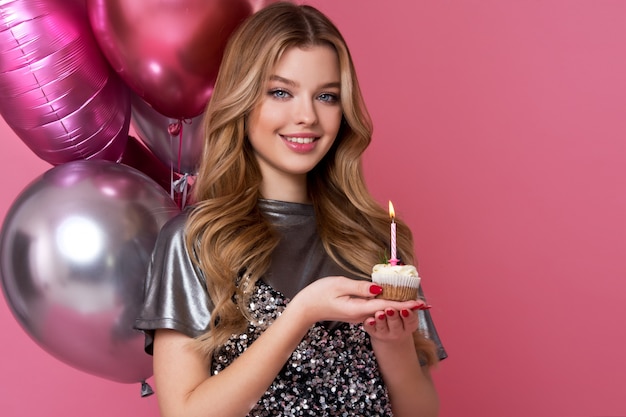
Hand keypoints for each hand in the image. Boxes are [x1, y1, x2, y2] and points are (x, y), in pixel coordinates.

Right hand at [288, 276, 424, 326]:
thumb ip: (360, 287)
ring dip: (397, 306)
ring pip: (381, 311)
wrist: (305, 309)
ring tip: (413, 301)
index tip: (421, 303)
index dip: (405, 305)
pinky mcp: (355, 313)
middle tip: (424, 303)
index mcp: (358, 309)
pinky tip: (392, 301)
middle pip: (387, 311)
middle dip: (405, 307)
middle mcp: (361, 315)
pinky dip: (386, 305)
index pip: (387, 307)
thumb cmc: (319, 294)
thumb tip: (379, 289)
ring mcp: (358, 316)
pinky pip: (374, 310)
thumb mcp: (339, 285)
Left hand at [363, 306, 424, 344]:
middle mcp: (397, 332)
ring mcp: (384, 333)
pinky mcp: (373, 332)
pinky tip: (369, 319)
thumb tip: (421, 303)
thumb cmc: (400, 318)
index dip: (408, 316)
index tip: (404, 309)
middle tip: (389, 309)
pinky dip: (370, 324)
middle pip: (396, 325)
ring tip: (379, 313)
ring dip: (381, 320)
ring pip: (383, 327)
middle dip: (393, 317)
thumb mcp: (408, 314)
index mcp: (408, 326)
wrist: (389, 334)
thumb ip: (413, 306)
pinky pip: (370, 329)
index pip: (410, 321)